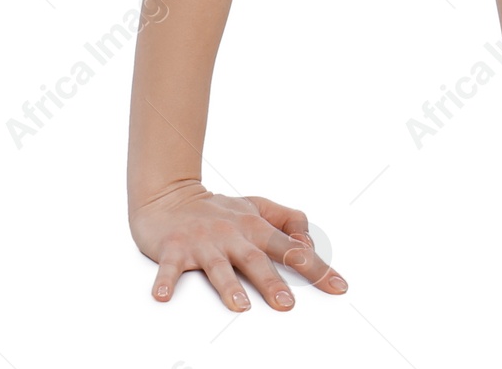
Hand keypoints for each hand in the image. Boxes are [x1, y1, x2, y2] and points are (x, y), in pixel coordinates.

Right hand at [129, 180, 347, 310]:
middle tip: (287, 304)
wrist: (168, 195)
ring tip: (240, 306)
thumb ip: (287, 220)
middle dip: (272, 282)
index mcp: (254, 227)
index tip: (338, 287)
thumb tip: (309, 244)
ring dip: (229, 286)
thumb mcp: (256, 207)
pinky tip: (163, 297)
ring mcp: (202, 242)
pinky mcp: (173, 249)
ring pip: (218, 266)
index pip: (291, 249)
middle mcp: (231, 234)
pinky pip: (169, 267)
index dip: (316, 268)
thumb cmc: (217, 210)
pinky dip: (165, 282)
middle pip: (255, 260)